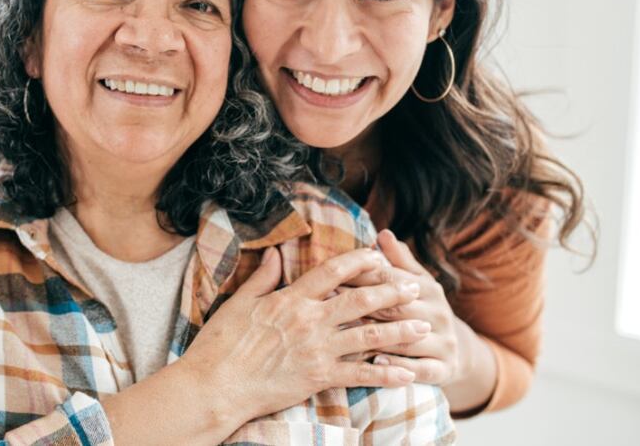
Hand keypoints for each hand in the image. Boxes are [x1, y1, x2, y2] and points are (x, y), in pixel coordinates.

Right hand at [178, 246, 429, 426]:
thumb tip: (274, 254)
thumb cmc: (220, 344)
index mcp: (290, 299)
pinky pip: (361, 375)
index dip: (358, 261)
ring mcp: (317, 350)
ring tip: (423, 326)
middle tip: (415, 288)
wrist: (215, 385)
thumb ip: (262, 278)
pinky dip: (386, 374)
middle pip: (360, 300)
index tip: (378, 256)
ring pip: (369, 336)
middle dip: (391, 292)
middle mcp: (309, 320)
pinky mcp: (319, 377)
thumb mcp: (238, 303)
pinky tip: (407, 373)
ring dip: (399, 331)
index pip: (331, 272)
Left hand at [346, 229, 463, 386]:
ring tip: (347, 336)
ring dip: (376, 337)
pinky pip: (421, 369)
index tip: (332, 278)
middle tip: (331, 308)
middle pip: (396, 309)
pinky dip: (399, 366)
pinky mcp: (445, 369)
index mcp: (429, 288)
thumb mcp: (414, 282)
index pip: (391, 280)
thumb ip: (398, 260)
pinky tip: (377, 362)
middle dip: (362, 307)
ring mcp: (445, 342)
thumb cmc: (420, 309)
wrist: (452, 350)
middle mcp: (439, 313)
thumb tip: (383, 233)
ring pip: (407, 339)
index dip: (361, 277)